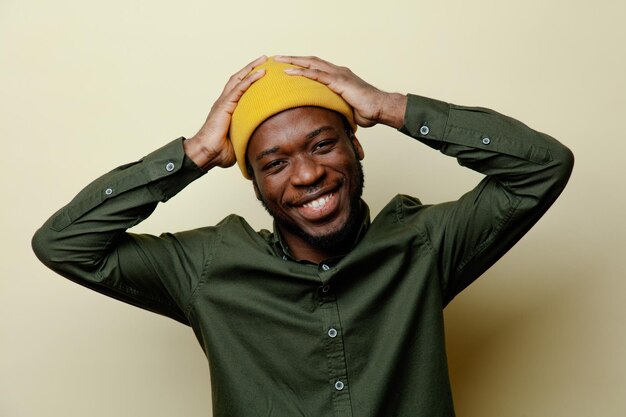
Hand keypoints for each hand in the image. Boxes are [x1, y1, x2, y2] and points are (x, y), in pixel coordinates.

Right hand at [185, 55, 267, 169]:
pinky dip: (250, 79)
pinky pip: (239, 89)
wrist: (205, 153)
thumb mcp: (239, 140)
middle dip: (251, 68)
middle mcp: (224, 102)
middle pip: (238, 79)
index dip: (250, 80)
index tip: (263, 73)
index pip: (239, 89)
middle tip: (265, 59)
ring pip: (239, 79)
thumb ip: (248, 136)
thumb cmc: (219, 152)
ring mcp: (223, 102)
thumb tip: (261, 141)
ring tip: (264, 60)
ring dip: (252, 68)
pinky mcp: (224, 105)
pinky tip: (260, 73)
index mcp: (226, 109)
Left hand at [274, 55, 405, 128]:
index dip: (302, 65)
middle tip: (276, 57)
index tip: (287, 65)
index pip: (317, 67)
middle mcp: (338, 72)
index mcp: (339, 77)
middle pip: (311, 61)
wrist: (380, 108)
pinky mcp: (339, 81)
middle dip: (293, 58)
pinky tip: (288, 72)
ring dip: (293, 61)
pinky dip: (301, 72)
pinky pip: (316, 75)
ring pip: (311, 63)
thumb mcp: (346, 109)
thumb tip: (328, 119)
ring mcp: (338, 75)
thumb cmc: (367, 111)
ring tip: (277, 60)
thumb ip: (335, 109)